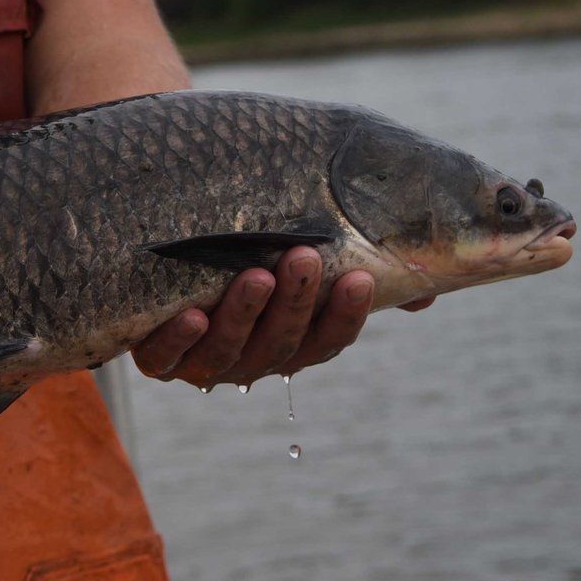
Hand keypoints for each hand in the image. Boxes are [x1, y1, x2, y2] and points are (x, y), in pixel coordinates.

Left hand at [128, 248, 434, 388]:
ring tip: (254, 275)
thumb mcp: (303, 236)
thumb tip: (428, 289)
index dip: (344, 315)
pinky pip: (163, 359)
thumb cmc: (245, 231)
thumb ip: (360, 256)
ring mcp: (200, 358)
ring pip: (227, 354)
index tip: (359, 277)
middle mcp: (248, 354)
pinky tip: (192, 315)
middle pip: (279, 346)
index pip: (327, 339)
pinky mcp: (152, 352)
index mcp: (290, 336)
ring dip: (244, 316)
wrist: (156, 221)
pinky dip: (178, 339)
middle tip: (303, 256)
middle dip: (295, 304)